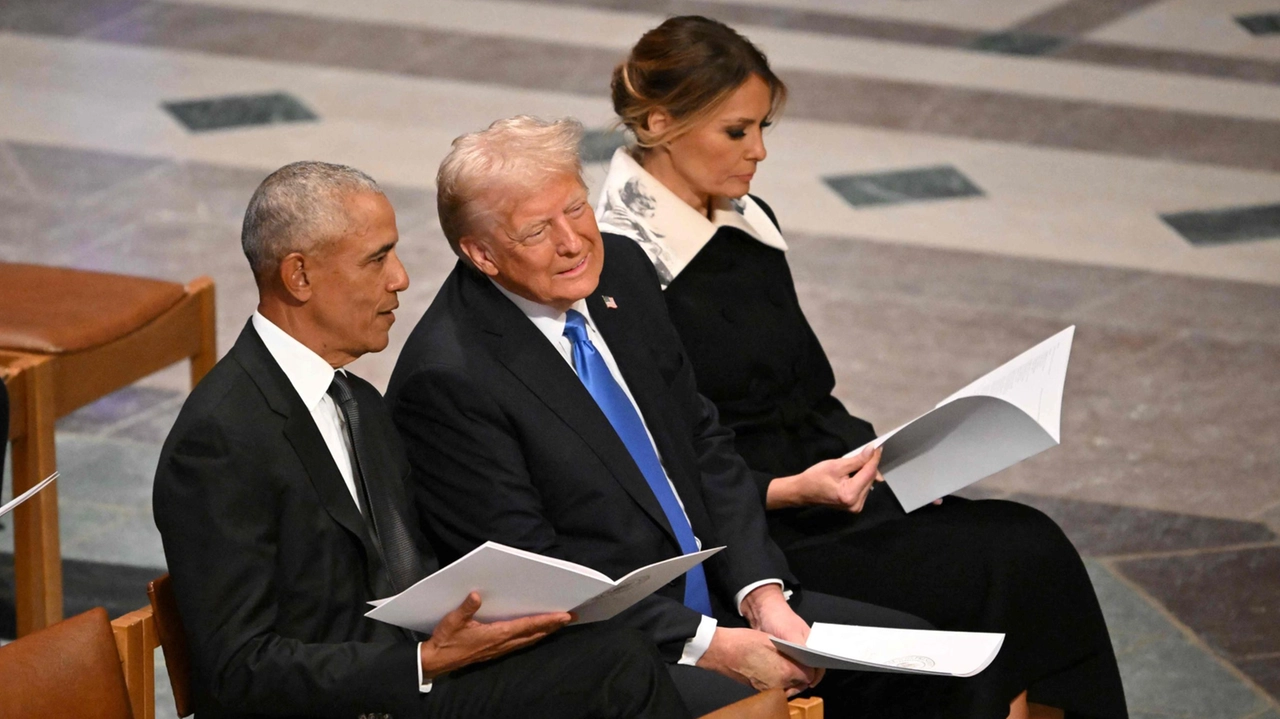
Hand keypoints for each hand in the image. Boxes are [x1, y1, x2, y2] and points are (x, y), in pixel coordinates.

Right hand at [419, 592, 570, 678]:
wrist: (437, 661)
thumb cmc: (446, 640)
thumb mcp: (452, 621)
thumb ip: (466, 608)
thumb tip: (476, 595)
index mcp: (495, 634)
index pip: (526, 626)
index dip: (546, 620)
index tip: (563, 616)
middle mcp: (502, 643)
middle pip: (533, 634)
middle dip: (552, 626)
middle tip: (570, 617)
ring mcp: (500, 649)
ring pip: (529, 640)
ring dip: (545, 632)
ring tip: (559, 624)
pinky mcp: (495, 651)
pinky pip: (520, 644)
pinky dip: (533, 637)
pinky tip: (536, 634)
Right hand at [696, 627, 817, 696]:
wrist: (721, 651)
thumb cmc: (745, 642)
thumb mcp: (772, 641)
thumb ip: (790, 652)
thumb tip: (802, 659)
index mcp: (785, 672)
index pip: (809, 675)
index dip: (811, 667)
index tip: (809, 660)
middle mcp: (779, 685)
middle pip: (800, 684)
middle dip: (802, 674)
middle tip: (800, 661)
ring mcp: (768, 689)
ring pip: (788, 687)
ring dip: (791, 678)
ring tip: (788, 665)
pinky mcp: (758, 689)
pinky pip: (776, 687)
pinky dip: (780, 680)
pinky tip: (775, 668)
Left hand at [739, 584, 826, 688]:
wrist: (761, 612)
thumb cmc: (780, 619)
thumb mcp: (790, 633)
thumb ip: (800, 648)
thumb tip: (809, 668)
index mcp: (813, 642)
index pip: (821, 661)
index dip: (817, 673)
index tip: (810, 683)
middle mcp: (806, 649)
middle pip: (809, 668)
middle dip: (805, 678)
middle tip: (797, 687)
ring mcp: (794, 653)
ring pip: (797, 670)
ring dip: (794, 678)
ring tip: (788, 686)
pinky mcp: (783, 656)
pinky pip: (786, 668)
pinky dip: (785, 674)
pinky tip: (780, 680)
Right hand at [765, 446, 883, 511]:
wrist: (803, 492)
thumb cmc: (815, 477)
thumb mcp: (835, 465)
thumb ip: (856, 460)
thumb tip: (872, 450)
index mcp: (850, 494)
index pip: (869, 473)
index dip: (874, 458)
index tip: (878, 446)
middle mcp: (856, 504)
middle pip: (870, 478)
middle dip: (870, 464)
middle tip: (867, 451)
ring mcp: (856, 507)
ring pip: (869, 483)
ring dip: (866, 471)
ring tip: (858, 462)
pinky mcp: (855, 506)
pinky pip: (864, 488)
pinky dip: (862, 478)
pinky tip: (856, 472)